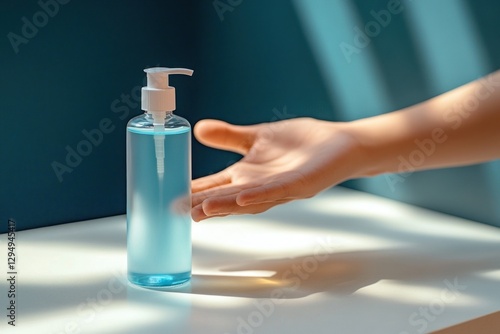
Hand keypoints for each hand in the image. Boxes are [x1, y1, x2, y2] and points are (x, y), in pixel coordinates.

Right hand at [191, 118, 361, 220]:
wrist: (338, 144)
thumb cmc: (300, 143)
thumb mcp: (258, 137)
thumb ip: (230, 137)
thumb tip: (198, 128)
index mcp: (248, 175)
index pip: (216, 185)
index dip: (195, 191)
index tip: (171, 198)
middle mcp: (259, 186)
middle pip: (226, 198)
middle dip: (204, 205)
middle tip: (178, 212)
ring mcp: (279, 188)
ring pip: (247, 199)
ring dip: (225, 206)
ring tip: (201, 211)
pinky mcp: (299, 185)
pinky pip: (275, 191)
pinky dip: (257, 196)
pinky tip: (240, 198)